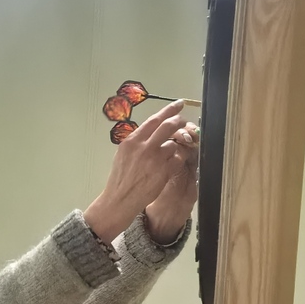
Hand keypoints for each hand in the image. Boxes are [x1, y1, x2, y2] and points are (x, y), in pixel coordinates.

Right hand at [84, 100, 194, 243]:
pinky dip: (177, 161)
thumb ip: (137, 142)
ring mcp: (155, 158)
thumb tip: (152, 131)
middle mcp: (143, 146)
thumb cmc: (121, 178)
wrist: (120, 199)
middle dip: (179, 122)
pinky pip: (178, 159)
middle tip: (184, 123)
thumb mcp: (123, 155)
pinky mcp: (164, 170)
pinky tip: (168, 167)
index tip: (178, 104)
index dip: (169, 110)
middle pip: (169, 125)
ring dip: (176, 148)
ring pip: (175, 144)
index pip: (154, 120)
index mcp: (132, 141)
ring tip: (167, 157)